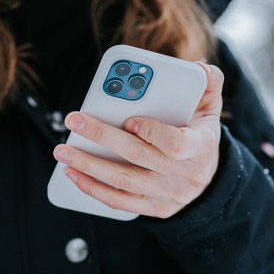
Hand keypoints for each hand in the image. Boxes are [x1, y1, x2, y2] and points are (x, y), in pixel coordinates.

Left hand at [53, 63, 223, 218]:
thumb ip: (208, 84)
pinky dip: (94, 189)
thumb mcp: (210, 110)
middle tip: (73, 121)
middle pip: (139, 157)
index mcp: (201, 147)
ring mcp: (168, 195)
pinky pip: (120, 202)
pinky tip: (73, 174)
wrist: (206, 180)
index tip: (128, 120)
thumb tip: (198, 66)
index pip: (177, 144)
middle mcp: (185, 175)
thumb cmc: (200, 137)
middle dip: (103, 137)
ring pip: (124, 181)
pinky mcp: (153, 208)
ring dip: (89, 166)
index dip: (152, 132)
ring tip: (63, 151)